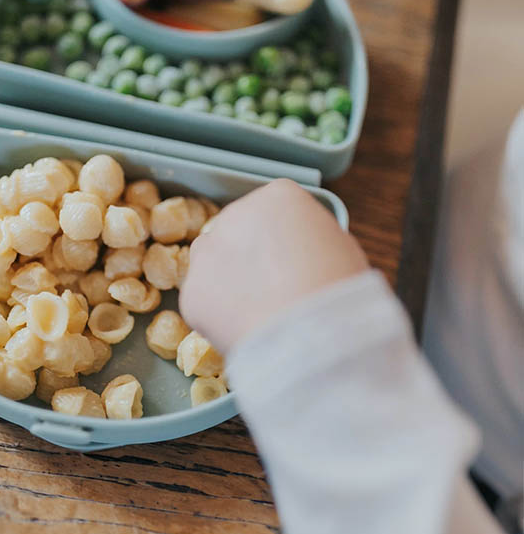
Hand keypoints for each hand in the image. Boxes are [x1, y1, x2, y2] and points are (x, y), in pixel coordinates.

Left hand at [179, 179, 368, 352]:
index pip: (275, 208)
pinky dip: (219, 315)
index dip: (286, 238)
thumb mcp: (342, 248)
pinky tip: (244, 329)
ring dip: (227, 278)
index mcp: (278, 196)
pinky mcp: (191, 291)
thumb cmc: (338, 292)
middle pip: (239, 230)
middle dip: (252, 256)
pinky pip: (204, 300)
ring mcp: (207, 252)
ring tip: (257, 309)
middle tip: (274, 289)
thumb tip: (300, 252)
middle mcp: (235, 214)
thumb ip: (310, 238)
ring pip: (212, 260)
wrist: (311, 337)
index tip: (296, 262)